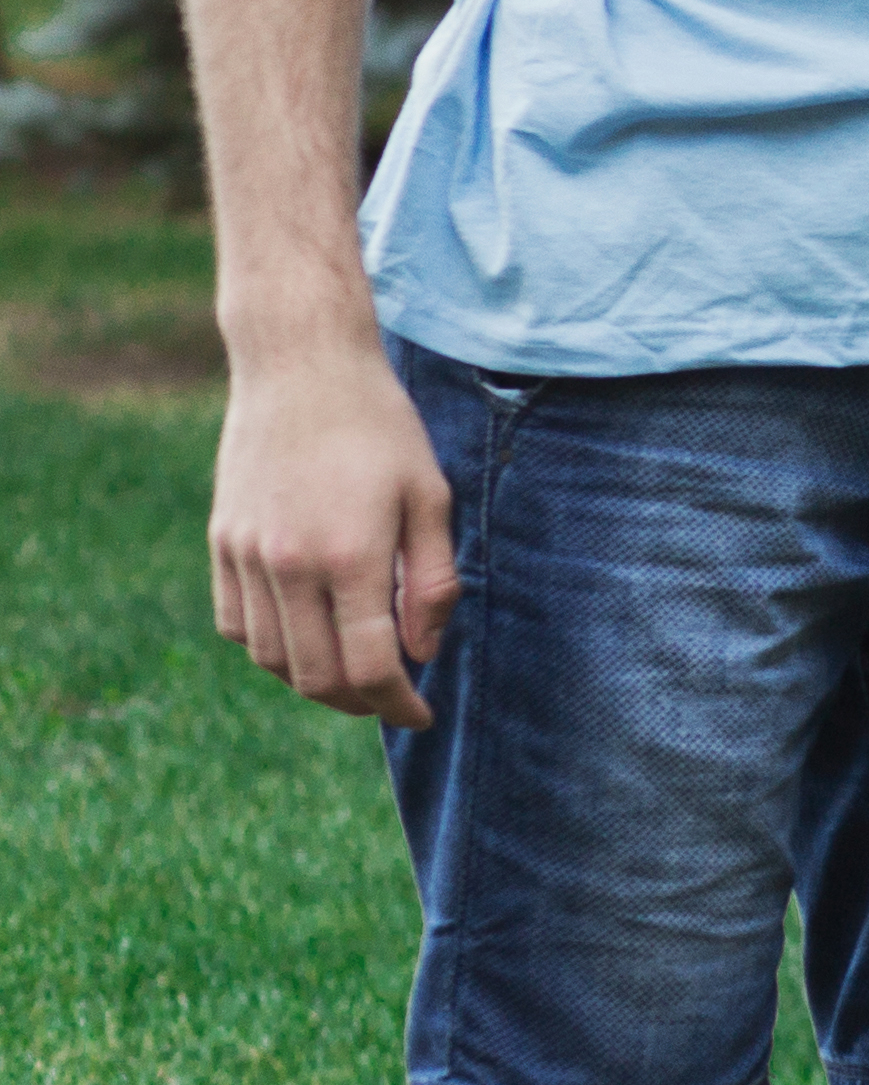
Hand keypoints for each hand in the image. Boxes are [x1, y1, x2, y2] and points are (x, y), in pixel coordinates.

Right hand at [209, 341, 458, 724]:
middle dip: (358, 701)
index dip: (399, 703)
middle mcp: (289, 565)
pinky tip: (306, 636)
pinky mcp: (221, 544)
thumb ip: (432, 580)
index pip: (371, 665)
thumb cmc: (380, 427)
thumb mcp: (431, 495)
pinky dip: (271, 647)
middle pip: (315, 676)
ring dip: (312, 680)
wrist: (300, 368)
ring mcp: (246, 556)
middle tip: (390, 698)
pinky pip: (237, 626)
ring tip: (353, 672)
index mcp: (350, 555)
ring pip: (272, 658)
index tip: (421, 716)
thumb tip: (421, 653)